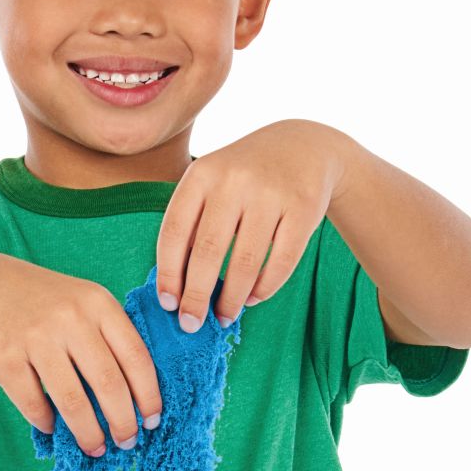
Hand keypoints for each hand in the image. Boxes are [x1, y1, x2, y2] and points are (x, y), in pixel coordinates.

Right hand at [0, 252, 162, 456]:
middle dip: (123, 422)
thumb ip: (109, 337)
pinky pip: (34, 404)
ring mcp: (35, 337)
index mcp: (98, 303)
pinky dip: (47, 422)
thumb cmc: (44, 302)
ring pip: (73, 401)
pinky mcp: (5, 357)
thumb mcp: (83, 302)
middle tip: (127, 443)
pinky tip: (53, 427)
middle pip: (109, 384)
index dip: (149, 395)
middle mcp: (70, 317)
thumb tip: (135, 398)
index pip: (136, 357)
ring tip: (95, 447)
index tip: (152, 420)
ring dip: (88, 433)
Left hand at [155, 120, 350, 330]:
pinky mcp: (303, 208)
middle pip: (208, 252)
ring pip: (246, 262)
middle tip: (191, 324)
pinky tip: (254, 299)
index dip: (168, 274)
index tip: (167, 304)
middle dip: (196, 296)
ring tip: (224, 317)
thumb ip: (192, 222)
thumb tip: (175, 287)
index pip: (175, 232)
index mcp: (202, 175)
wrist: (303, 146)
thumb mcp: (212, 182)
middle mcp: (234, 180)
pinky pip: (281, 261)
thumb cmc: (244, 177)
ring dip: (232, 299)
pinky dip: (265, 287)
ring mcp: (270, 194)